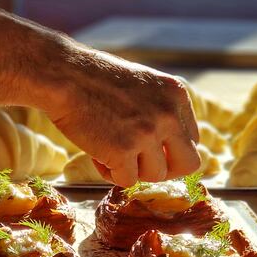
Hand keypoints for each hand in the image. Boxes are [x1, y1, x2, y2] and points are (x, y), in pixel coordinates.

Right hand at [46, 46, 199, 186]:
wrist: (64, 74)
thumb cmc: (94, 79)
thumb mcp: (142, 84)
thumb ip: (159, 110)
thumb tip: (165, 145)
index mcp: (176, 95)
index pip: (192, 139)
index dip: (170, 150)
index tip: (150, 149)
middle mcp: (169, 115)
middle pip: (189, 164)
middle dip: (166, 170)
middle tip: (141, 164)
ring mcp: (148, 134)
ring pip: (155, 176)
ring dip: (132, 170)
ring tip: (108, 152)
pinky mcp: (123, 151)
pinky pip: (126, 181)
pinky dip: (110, 174)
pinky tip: (96, 155)